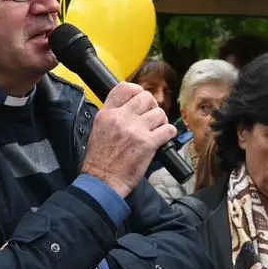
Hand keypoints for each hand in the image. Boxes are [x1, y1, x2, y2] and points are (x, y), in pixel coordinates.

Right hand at [81, 82, 175, 197]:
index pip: (125, 88)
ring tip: (155, 131)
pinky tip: (163, 138)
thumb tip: (131, 107)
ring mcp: (136, 130)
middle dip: (152, 106)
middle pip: (146, 97)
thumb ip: (113, 115)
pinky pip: (168, 130)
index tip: (140, 100)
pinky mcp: (148, 143)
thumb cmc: (99, 159)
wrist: (102, 180)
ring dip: (160, 122)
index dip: (137, 91)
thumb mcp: (98, 129)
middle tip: (150, 117)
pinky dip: (169, 134)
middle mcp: (121, 118)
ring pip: (159, 113)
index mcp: (107, 113)